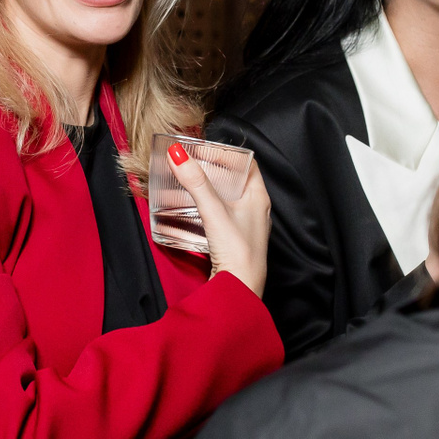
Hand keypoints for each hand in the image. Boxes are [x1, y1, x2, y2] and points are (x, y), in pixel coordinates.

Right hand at [167, 141, 271, 296]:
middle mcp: (256, 210)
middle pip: (234, 180)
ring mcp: (246, 226)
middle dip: (212, 171)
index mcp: (259, 197)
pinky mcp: (234, 241)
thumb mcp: (214, 210)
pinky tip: (190, 213)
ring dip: (206, 191)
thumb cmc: (239, 252)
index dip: (227, 153)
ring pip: (225, 200)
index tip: (205, 149)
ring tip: (185, 186)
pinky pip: (220, 217)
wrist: (241, 289)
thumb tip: (179, 155)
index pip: (247, 163)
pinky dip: (205, 210)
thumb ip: (196, 182)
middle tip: (191, 165)